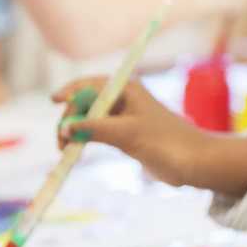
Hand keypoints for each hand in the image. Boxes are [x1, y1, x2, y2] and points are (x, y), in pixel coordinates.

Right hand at [53, 78, 206, 186]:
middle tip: (61, 143)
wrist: (193, 162)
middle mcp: (124, 100)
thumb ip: (96, 129)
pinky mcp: (126, 136)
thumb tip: (65, 128)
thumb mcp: (128, 133)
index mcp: (128, 90)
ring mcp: (124, 118)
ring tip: (65, 151)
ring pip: (90, 119)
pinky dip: (84, 139)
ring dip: (75, 131)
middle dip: (70, 119)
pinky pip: (97, 133)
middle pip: (86, 103)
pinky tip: (75, 151)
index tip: (53, 101)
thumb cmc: (166, 142)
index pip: (90, 84)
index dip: (70, 91)